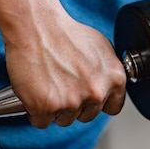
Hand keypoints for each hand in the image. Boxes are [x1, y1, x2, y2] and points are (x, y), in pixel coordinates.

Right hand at [4, 12, 126, 128]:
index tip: (87, 99)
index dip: (97, 103)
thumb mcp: (100, 47)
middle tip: (61, 85)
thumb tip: (106, 84)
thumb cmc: (64, 33)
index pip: (112, 108)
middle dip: (74, 105)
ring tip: (47, 84)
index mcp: (114, 78)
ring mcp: (72, 102)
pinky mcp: (47, 108)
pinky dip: (34, 110)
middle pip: (86, 116)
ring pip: (64, 120)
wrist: (36, 27)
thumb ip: (106, 72)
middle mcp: (96, 93)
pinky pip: (41, 121)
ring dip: (54, 108)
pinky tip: (34, 91)